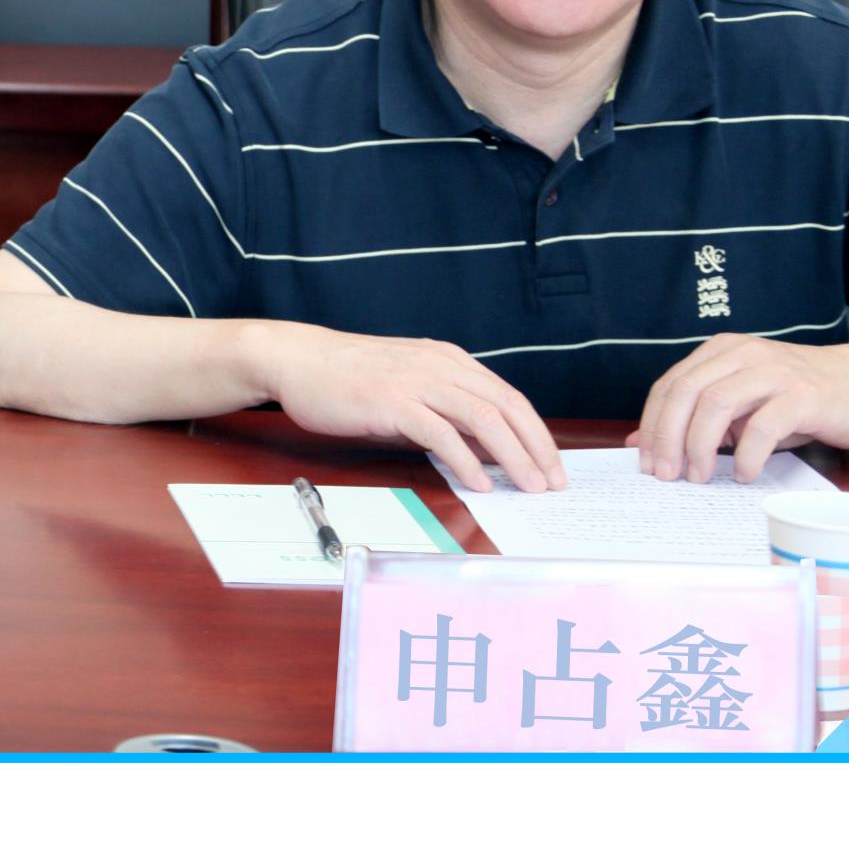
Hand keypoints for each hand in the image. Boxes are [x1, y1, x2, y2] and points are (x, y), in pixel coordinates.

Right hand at [255, 323, 564, 493]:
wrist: (297, 360)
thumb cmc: (346, 378)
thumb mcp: (406, 387)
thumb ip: (444, 412)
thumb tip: (484, 452)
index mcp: (448, 360)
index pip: (509, 397)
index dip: (537, 434)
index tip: (551, 466)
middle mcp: (439, 365)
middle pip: (506, 406)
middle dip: (537, 448)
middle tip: (552, 484)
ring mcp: (416, 381)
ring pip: (482, 417)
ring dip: (512, 456)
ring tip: (527, 488)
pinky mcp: (391, 400)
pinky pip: (440, 432)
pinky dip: (465, 459)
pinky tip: (478, 482)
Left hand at [632, 336, 848, 482]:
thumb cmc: (794, 399)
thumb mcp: (739, 406)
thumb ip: (692, 419)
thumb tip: (640, 444)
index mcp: (720, 353)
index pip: (669, 386)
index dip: (651, 425)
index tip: (645, 461)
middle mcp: (742, 355)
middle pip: (686, 392)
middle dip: (668, 437)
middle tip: (665, 474)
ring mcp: (773, 372)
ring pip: (716, 404)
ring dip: (699, 446)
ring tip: (699, 477)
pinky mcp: (802, 395)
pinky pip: (763, 426)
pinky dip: (746, 455)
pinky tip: (743, 473)